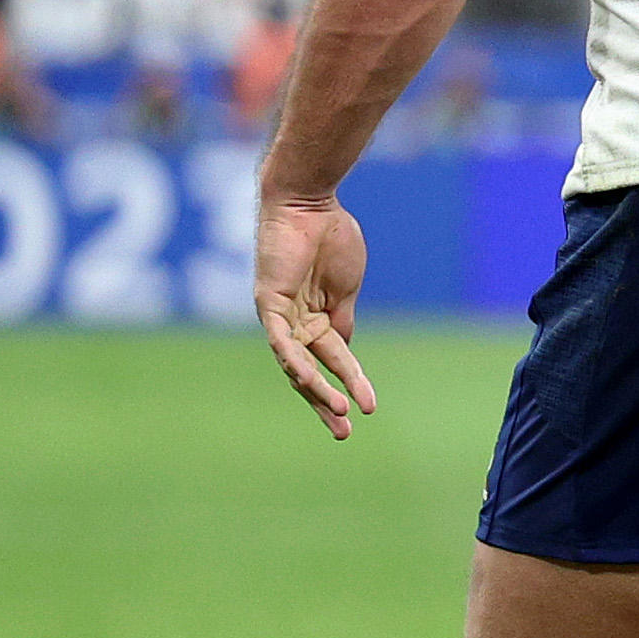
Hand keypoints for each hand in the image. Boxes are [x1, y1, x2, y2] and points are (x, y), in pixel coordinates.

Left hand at [254, 196, 376, 438]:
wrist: (310, 203)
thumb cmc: (331, 236)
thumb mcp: (345, 287)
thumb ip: (343, 319)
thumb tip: (347, 351)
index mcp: (318, 318)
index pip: (334, 361)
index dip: (352, 385)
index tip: (369, 409)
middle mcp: (296, 322)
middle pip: (311, 372)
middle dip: (326, 404)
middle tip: (343, 434)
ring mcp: (281, 315)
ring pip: (297, 364)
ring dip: (316, 390)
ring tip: (339, 413)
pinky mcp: (269, 303)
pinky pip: (281, 340)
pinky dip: (295, 361)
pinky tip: (310, 380)